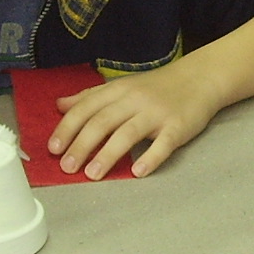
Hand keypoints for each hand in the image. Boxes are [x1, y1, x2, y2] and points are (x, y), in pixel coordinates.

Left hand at [48, 64, 221, 178]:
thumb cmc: (157, 87)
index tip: (53, 149)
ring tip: (92, 174)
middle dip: (81, 145)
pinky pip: (163, 143)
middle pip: (102, 122)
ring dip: (108, 154)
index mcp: (118, 90)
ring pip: (128, 133)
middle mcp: (135, 99)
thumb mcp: (122, 86)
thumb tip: (59, 105)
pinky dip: (150, 157)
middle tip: (67, 168)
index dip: (67, 128)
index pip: (86, 108)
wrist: (200, 78)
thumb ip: (91, 97)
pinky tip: (138, 172)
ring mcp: (157, 113)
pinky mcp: (178, 126)